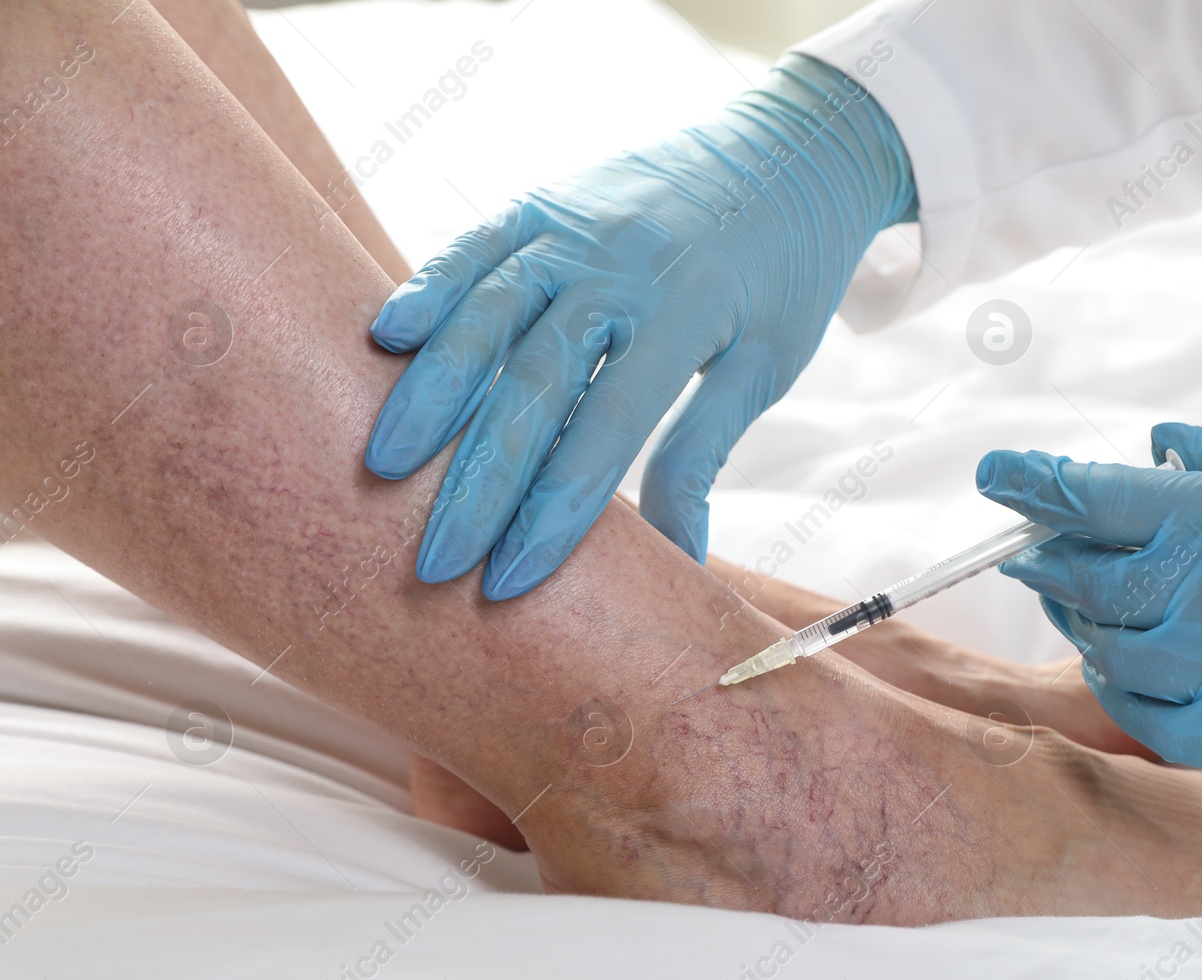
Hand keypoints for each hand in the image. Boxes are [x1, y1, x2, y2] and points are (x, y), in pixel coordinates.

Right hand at [364, 55, 914, 597]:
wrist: (792, 151)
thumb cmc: (782, 276)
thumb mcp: (766, 365)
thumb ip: (703, 452)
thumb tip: (678, 563)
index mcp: (690, 315)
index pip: (609, 429)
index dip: (557, 510)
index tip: (510, 581)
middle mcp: (624, 267)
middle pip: (536, 382)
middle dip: (482, 478)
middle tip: (435, 558)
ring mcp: (577, 227)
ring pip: (489, 312)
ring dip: (434, 393)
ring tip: (385, 467)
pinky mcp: (545, 201)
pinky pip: (476, 245)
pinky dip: (428, 287)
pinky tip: (384, 338)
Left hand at [977, 423, 1201, 792]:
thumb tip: (1160, 444)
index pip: (1100, 499)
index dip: (1036, 483)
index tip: (999, 473)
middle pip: (1090, 580)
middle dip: (1051, 553)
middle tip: (1036, 536)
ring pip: (1111, 656)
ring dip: (1084, 622)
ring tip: (1083, 597)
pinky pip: (1158, 724)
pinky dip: (1125, 691)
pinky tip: (1126, 665)